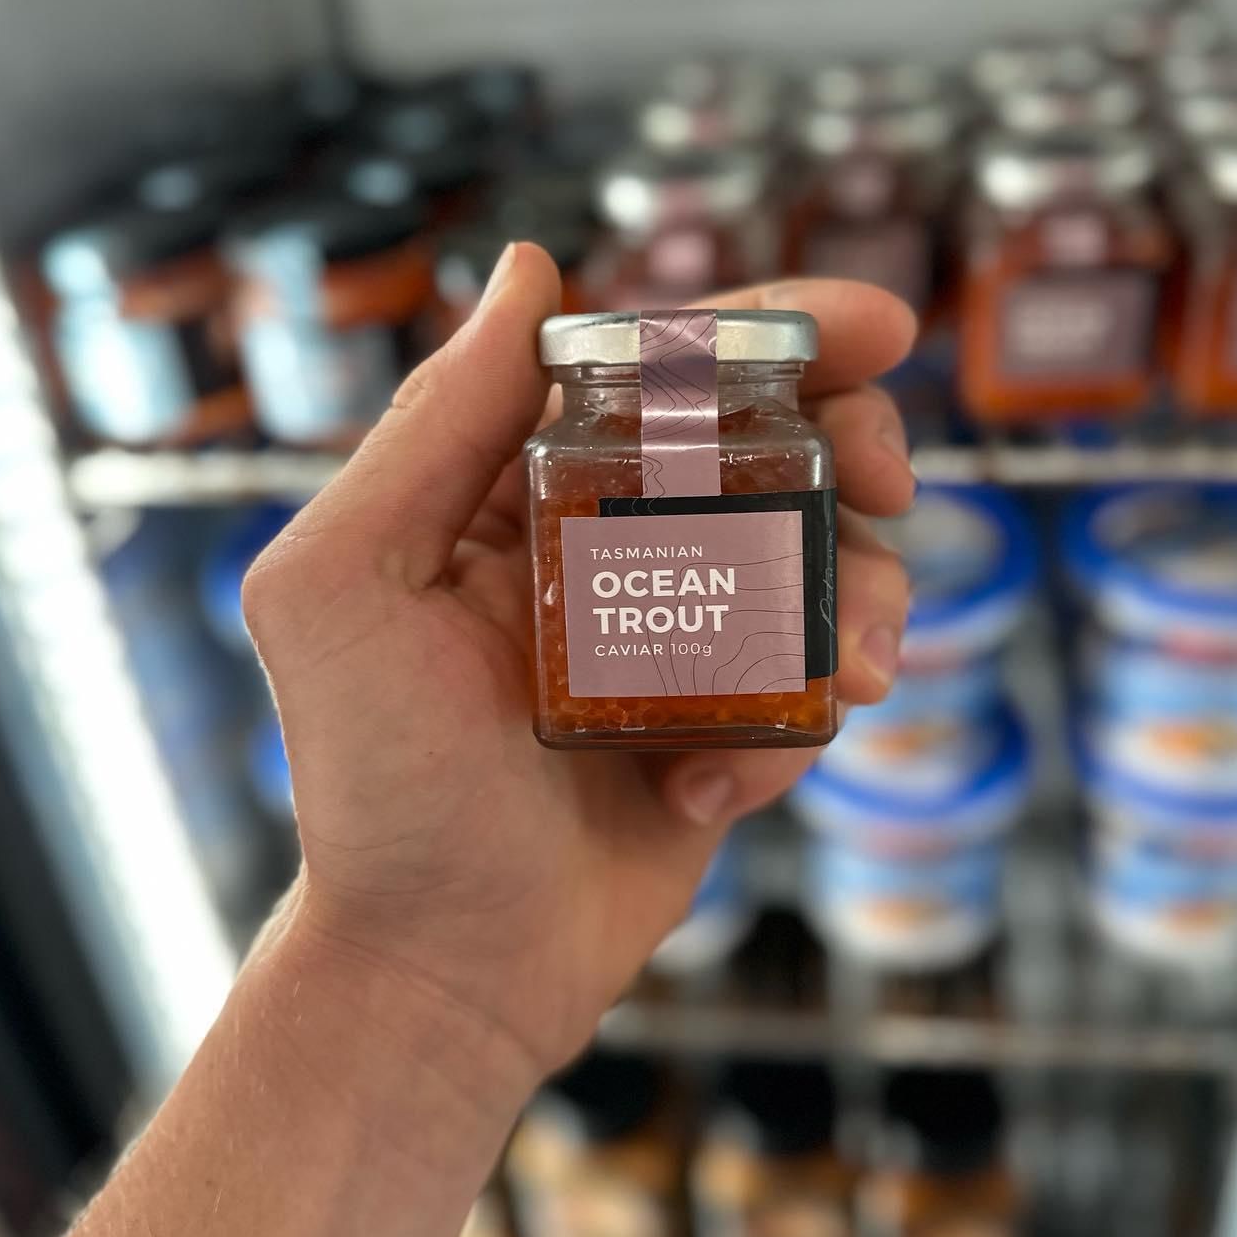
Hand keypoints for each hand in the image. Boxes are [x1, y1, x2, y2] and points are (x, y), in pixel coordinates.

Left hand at [243, 245, 914, 1101]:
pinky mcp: (724, 725)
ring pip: (817, 561)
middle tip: (888, 480)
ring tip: (847, 667)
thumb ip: (428, 425)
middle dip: (853, 443)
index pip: (657, 369)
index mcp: (520, 489)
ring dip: (856, 597)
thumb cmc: (373, 782)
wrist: (443, 966)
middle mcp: (605, 546)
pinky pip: (809, 687)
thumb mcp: (347, 583)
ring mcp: (674, 637)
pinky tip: (713, 788)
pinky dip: (794, 729)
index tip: (873, 327)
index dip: (772, 332)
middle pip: (767, 445)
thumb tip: (531, 270)